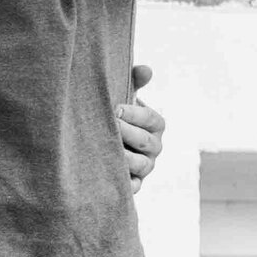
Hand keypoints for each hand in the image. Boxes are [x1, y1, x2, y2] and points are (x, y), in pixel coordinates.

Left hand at [116, 63, 165, 188]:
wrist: (100, 143)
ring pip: (141, 165)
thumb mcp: (125, 97)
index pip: (151, 119)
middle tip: (108, 126)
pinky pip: (134, 187)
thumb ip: (134, 82)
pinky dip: (126, 184)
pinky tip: (111, 176)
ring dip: (124, 157)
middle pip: (146, 142)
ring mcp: (146, 167)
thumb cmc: (115, 115)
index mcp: (155, 125)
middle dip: (126, 133)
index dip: (135, 114)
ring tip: (105, 150)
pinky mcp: (135, 183)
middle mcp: (154, 147)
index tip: (115, 109)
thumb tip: (145, 70)